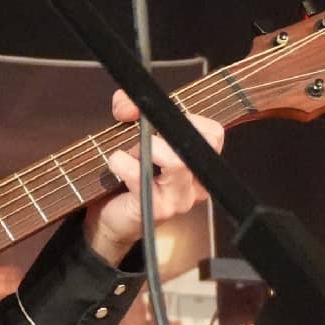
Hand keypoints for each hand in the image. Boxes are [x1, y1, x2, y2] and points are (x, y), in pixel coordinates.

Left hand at [81, 90, 217, 262]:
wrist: (112, 219)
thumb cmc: (127, 176)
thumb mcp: (130, 136)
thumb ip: (130, 110)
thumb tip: (128, 105)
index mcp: (199, 163)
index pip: (212, 132)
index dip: (186, 116)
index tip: (157, 116)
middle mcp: (197, 183)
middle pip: (202, 143)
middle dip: (167, 131)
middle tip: (144, 137)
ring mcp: (180, 199)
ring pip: (177, 162)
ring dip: (146, 148)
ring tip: (130, 154)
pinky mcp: (157, 210)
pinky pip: (142, 177)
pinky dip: (122, 163)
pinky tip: (115, 163)